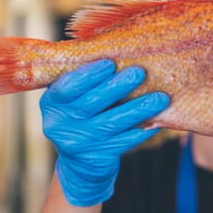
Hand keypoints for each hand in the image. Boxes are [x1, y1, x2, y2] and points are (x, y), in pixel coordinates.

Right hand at [40, 60, 168, 206]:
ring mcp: (77, 143)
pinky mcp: (94, 159)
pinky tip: (157, 121)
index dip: (88, 75)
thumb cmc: (83, 116)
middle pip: (91, 103)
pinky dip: (141, 131)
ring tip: (160, 98)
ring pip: (111, 123)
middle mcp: (58, 124)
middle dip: (117, 87)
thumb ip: (86, 78)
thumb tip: (117, 48)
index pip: (67, 87)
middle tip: (140, 72)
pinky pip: (122, 143)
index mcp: (52, 102)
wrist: (80, 164)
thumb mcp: (74, 98)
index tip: (110, 62)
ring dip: (137, 109)